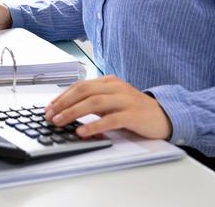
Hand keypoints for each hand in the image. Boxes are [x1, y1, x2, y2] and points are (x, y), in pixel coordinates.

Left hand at [44, 75, 171, 139]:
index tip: (49, 107)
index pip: (79, 85)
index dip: (62, 96)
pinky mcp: (133, 115)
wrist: (165, 115)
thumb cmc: (135, 109)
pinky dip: (94, 126)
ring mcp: (125, 100)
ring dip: (73, 112)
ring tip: (60, 122)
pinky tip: (82, 132)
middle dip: (63, 103)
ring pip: (94, 102)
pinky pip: (110, 119)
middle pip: (83, 91)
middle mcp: (115, 87)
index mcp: (108, 82)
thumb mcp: (112, 101)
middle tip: (50, 115)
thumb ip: (94, 103)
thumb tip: (67, 111)